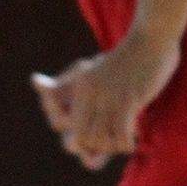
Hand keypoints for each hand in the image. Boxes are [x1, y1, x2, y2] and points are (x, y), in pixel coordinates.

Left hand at [31, 36, 179, 170]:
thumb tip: (34, 81)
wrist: (152, 38)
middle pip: (81, 138)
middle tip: (112, 140)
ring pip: (100, 141)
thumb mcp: (92, 68)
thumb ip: (66, 82)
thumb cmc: (126, 57)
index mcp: (78, 85)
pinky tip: (134, 139)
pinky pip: (121, 136)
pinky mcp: (129, 99)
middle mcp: (89, 92)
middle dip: (96, 147)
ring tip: (123, 139)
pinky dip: (127, 144)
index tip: (95, 135)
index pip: (60, 123)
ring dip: (112, 147)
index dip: (77, 138)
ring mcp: (108, 96)